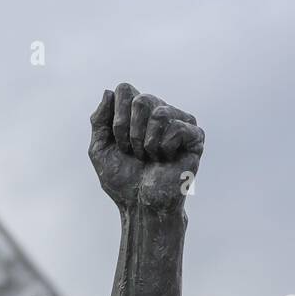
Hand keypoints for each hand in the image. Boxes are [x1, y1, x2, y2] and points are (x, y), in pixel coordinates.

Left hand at [89, 83, 203, 211]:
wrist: (140, 205)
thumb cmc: (122, 180)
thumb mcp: (99, 149)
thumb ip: (99, 120)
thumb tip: (108, 92)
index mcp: (138, 112)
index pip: (125, 90)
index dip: (116, 119)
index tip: (119, 144)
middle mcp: (160, 111)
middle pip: (141, 99)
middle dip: (131, 133)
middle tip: (136, 153)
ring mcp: (179, 121)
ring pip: (159, 112)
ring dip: (147, 143)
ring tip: (151, 158)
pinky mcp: (195, 136)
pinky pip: (176, 128)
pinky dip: (164, 149)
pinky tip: (168, 160)